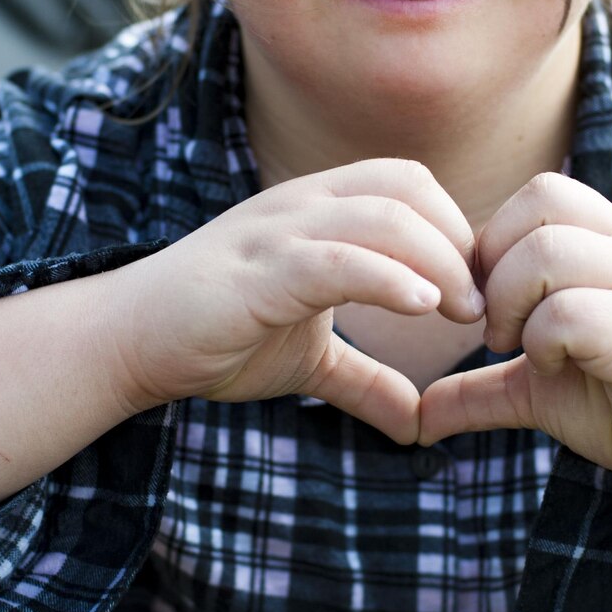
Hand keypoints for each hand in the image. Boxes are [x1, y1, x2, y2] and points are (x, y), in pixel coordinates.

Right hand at [113, 159, 483, 443]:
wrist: (129, 343)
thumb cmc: (216, 338)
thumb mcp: (309, 362)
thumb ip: (365, 381)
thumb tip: (419, 425)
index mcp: (318, 211)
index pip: (410, 186)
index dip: (456, 230)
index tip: (480, 292)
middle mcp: (302, 206)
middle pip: (408, 187)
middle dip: (458, 241)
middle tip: (482, 306)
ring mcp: (278, 234)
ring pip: (381, 216)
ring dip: (437, 260)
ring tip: (462, 312)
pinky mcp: (257, 273)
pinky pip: (336, 259)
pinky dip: (388, 277)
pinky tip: (421, 306)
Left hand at [418, 173, 611, 499]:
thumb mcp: (537, 389)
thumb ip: (478, 390)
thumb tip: (417, 421)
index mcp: (607, 244)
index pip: (540, 194)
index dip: (496, 241)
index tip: (488, 303)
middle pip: (541, 202)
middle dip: (497, 265)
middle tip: (496, 325)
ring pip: (549, 252)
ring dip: (514, 304)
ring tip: (522, 347)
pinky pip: (570, 311)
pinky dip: (543, 341)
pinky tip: (556, 367)